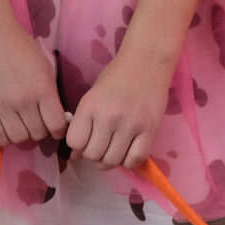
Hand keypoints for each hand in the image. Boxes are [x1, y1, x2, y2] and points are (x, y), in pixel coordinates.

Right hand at [0, 21, 66, 148]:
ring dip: (22, 134)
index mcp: (42, 89)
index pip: (56, 125)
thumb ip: (51, 94)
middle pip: (37, 134)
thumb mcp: (45, 68)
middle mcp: (23, 101)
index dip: (58, 130)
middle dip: (40, 129)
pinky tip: (6, 126)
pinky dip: (4, 137)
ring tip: (20, 123)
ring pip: (18, 138)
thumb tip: (56, 119)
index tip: (55, 127)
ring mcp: (1, 106)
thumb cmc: (22, 49)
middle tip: (35, 120)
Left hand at [65, 49, 170, 169]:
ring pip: (113, 161)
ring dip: (110, 161)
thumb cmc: (116, 77)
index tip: (85, 141)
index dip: (78, 146)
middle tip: (101, 146)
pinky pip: (135, 159)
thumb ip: (83, 124)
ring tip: (113, 150)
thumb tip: (76, 156)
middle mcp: (108, 117)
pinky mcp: (150, 130)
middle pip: (93, 155)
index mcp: (89, 106)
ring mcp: (130, 125)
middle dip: (94, 156)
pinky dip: (129, 162)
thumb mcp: (92, 96)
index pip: (75, 143)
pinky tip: (128, 151)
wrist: (147, 62)